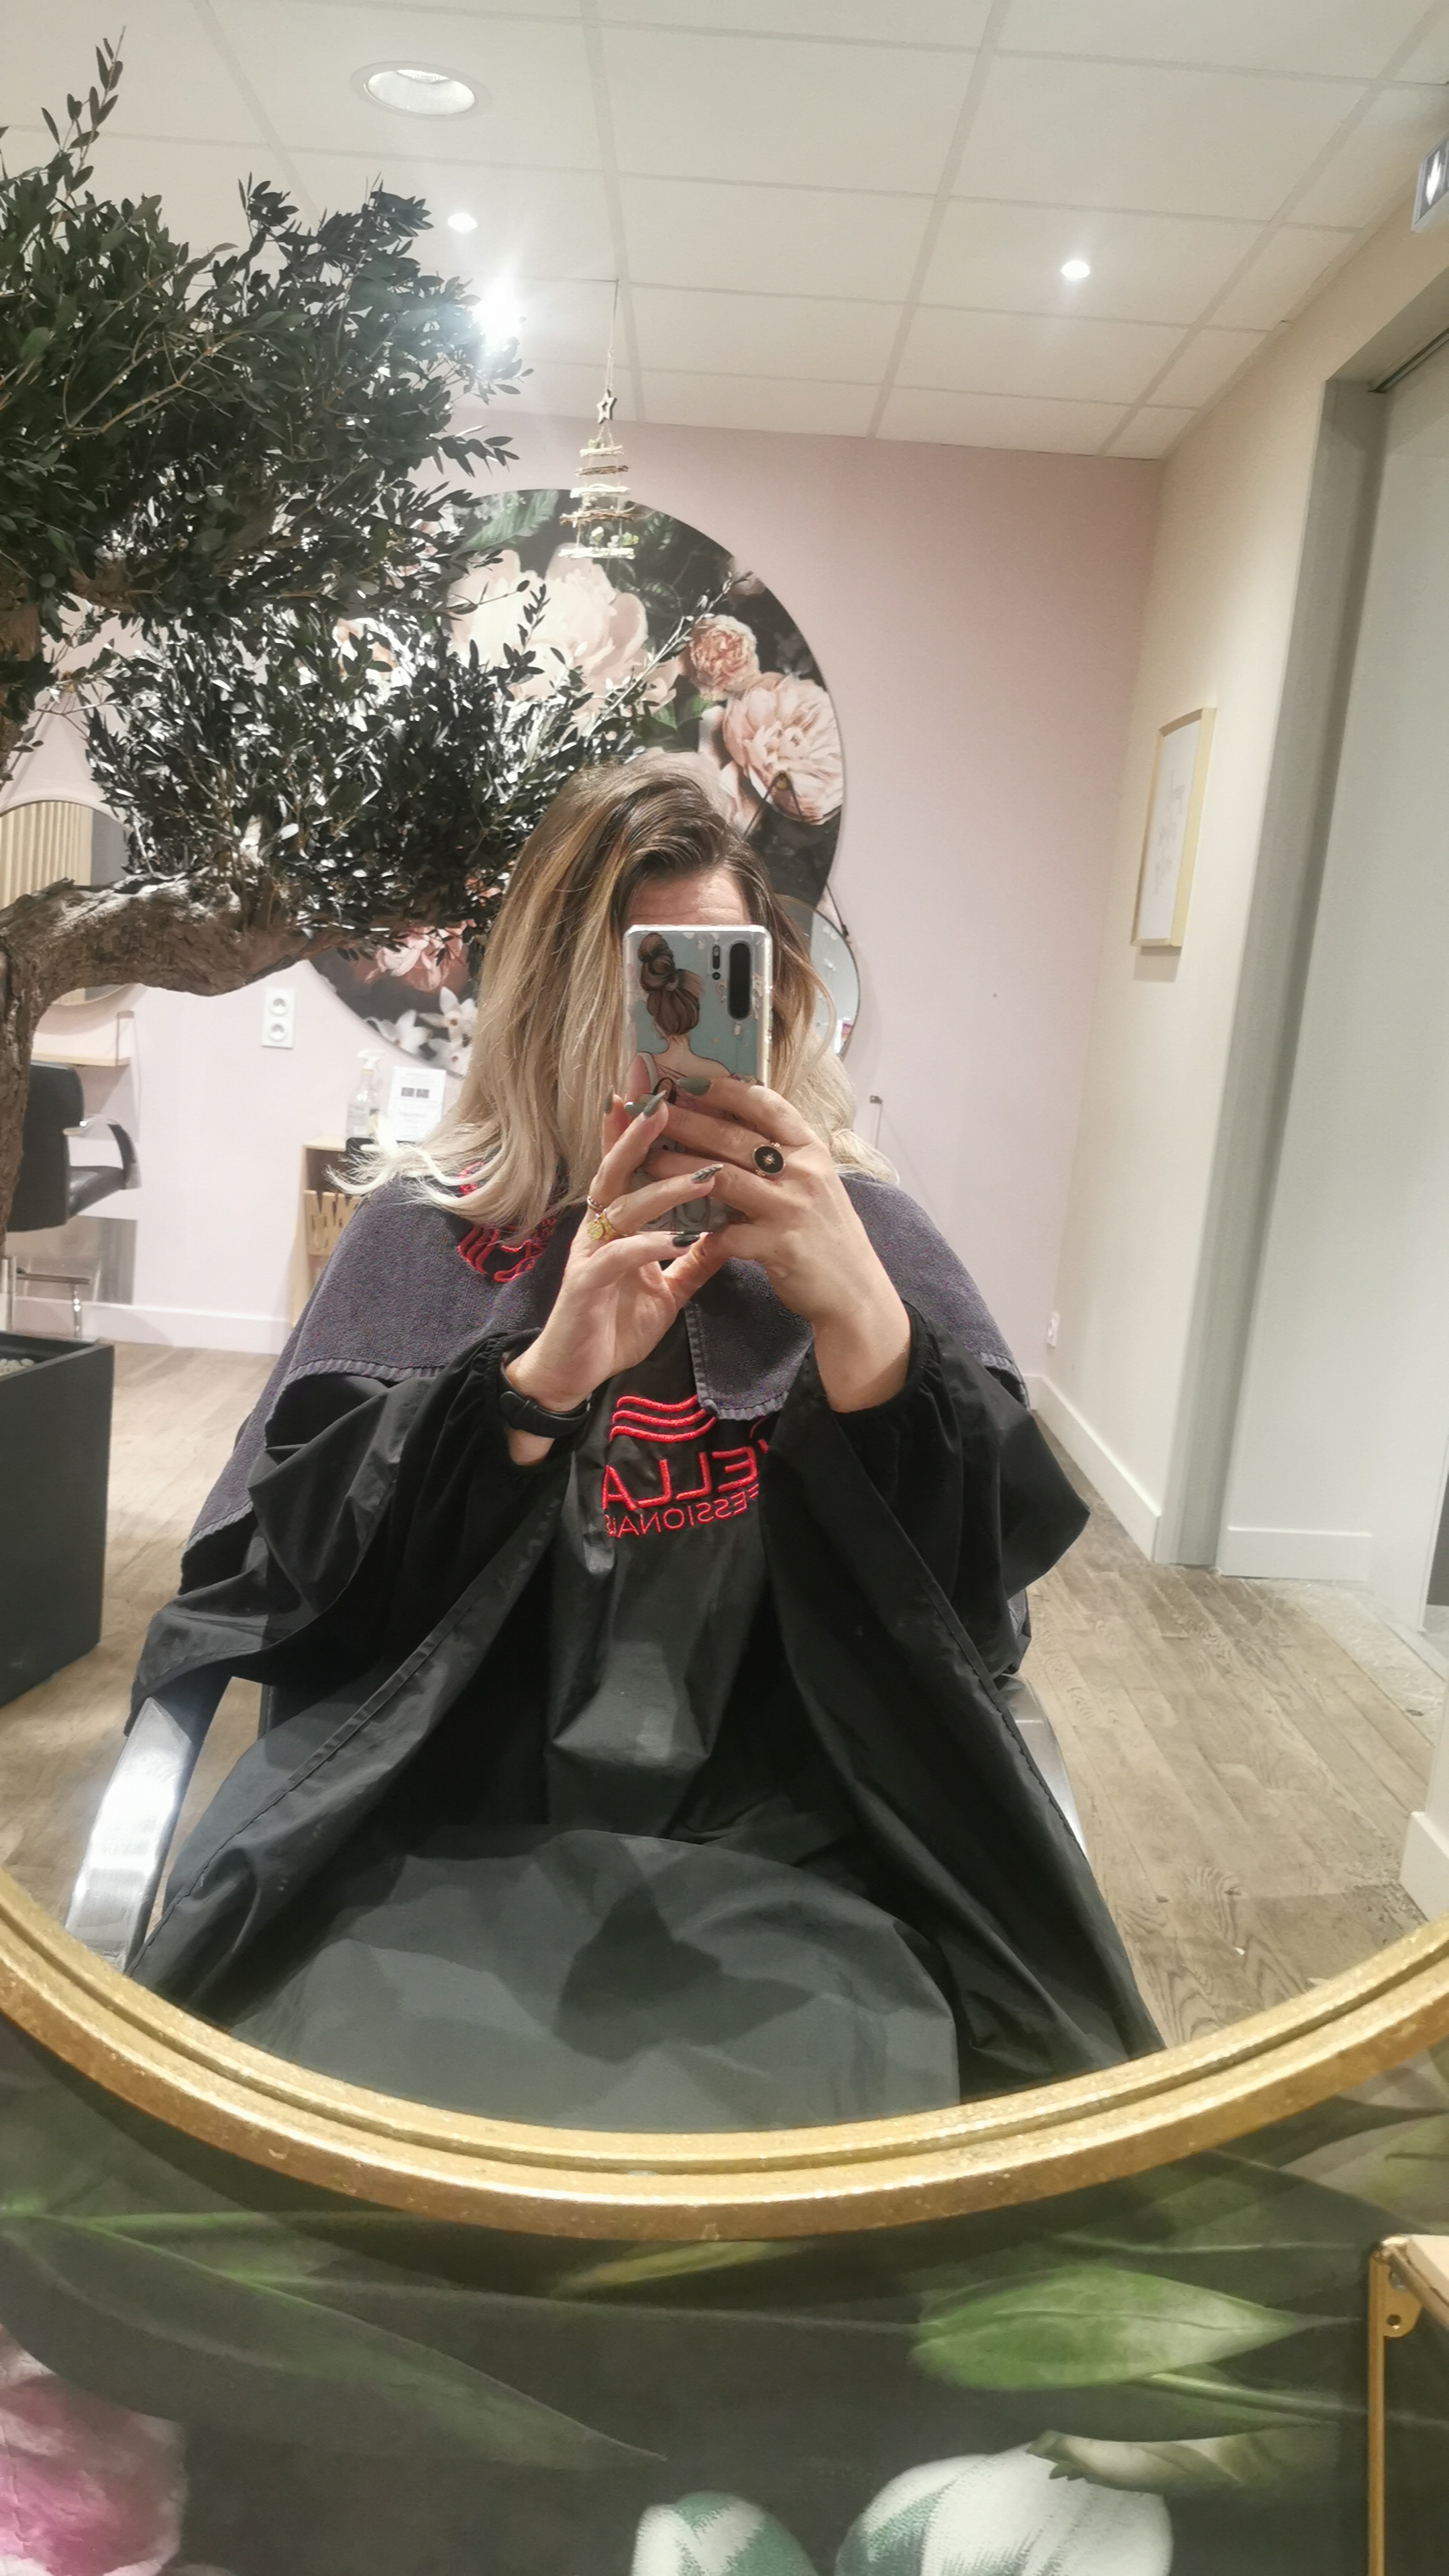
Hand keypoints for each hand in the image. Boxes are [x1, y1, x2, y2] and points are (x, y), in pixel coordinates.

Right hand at [504, 1093, 731, 1460]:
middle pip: (615, 1169)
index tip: (661, 1087)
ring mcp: (589, 1253)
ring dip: (664, 1190)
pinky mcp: (586, 1285)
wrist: (573, 1372)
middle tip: (666, 1099)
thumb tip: (728, 1234)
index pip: (627, 1166)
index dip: (638, 1128)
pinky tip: (674, 1239)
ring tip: (706, 1176)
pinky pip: (617, 1257)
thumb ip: (692, 1260)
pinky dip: (646, 1245)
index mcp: (614, 1222)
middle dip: (639, 1133)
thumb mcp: (665, 1289)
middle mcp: (597, 1228)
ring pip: (622, 1207)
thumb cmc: (613, 1324)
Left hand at [643, 1076, 910, 1411]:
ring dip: (679, 1169)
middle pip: (733, 1137)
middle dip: (686, 1121)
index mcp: (810, 1150)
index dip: (725, 1090)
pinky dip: (700, 1232)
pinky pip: (727, 1232)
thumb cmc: (826, 1233)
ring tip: (646, 1163)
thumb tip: (733, 1127)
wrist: (855, 1290)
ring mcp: (791, 1208)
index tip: (690, 1081)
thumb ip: (780, 1157)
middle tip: (649, 1111)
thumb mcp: (814, 1183)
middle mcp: (803, 1172)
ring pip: (721, 1178)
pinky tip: (674, 1230)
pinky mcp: (777, 1245)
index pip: (766, 1105)